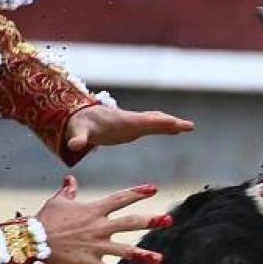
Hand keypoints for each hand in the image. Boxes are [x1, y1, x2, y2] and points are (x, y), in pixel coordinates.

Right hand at [35, 176, 172, 263]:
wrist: (31, 241)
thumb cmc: (44, 220)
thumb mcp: (57, 202)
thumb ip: (68, 191)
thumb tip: (70, 179)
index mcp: (94, 210)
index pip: (120, 199)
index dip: (138, 193)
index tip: (154, 189)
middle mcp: (99, 227)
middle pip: (130, 222)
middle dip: (151, 221)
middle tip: (169, 220)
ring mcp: (96, 246)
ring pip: (125, 250)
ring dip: (143, 255)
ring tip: (160, 259)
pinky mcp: (89, 263)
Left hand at [66, 105, 193, 151]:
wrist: (78, 117)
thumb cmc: (78, 126)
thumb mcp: (77, 133)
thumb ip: (77, 140)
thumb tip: (74, 146)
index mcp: (121, 121)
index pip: (144, 122)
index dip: (159, 123)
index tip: (174, 123)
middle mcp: (130, 120)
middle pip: (154, 119)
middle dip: (171, 122)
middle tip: (189, 126)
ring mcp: (132, 122)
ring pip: (155, 121)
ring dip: (171, 123)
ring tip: (187, 127)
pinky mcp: (132, 127)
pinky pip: (152, 125)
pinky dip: (164, 126)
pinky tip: (174, 130)